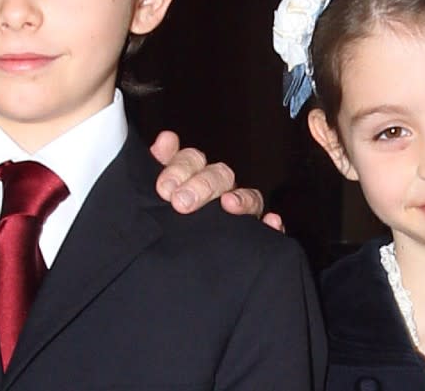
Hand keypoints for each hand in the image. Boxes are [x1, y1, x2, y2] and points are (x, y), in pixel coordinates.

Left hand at [149, 131, 284, 229]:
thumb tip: (165, 139)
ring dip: (242, 199)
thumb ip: (156, 168)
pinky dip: (272, 225)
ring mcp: (238, 214)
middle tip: (182, 203)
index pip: (192, 160)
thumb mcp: (153, 199)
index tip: (164, 188)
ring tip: (229, 205)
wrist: (169, 285)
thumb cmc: (162, 228)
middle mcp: (217, 193)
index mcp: (191, 180)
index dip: (180, 168)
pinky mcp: (254, 239)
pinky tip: (271, 223)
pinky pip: (269, 230)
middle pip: (221, 175)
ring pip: (249, 197)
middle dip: (203, 184)